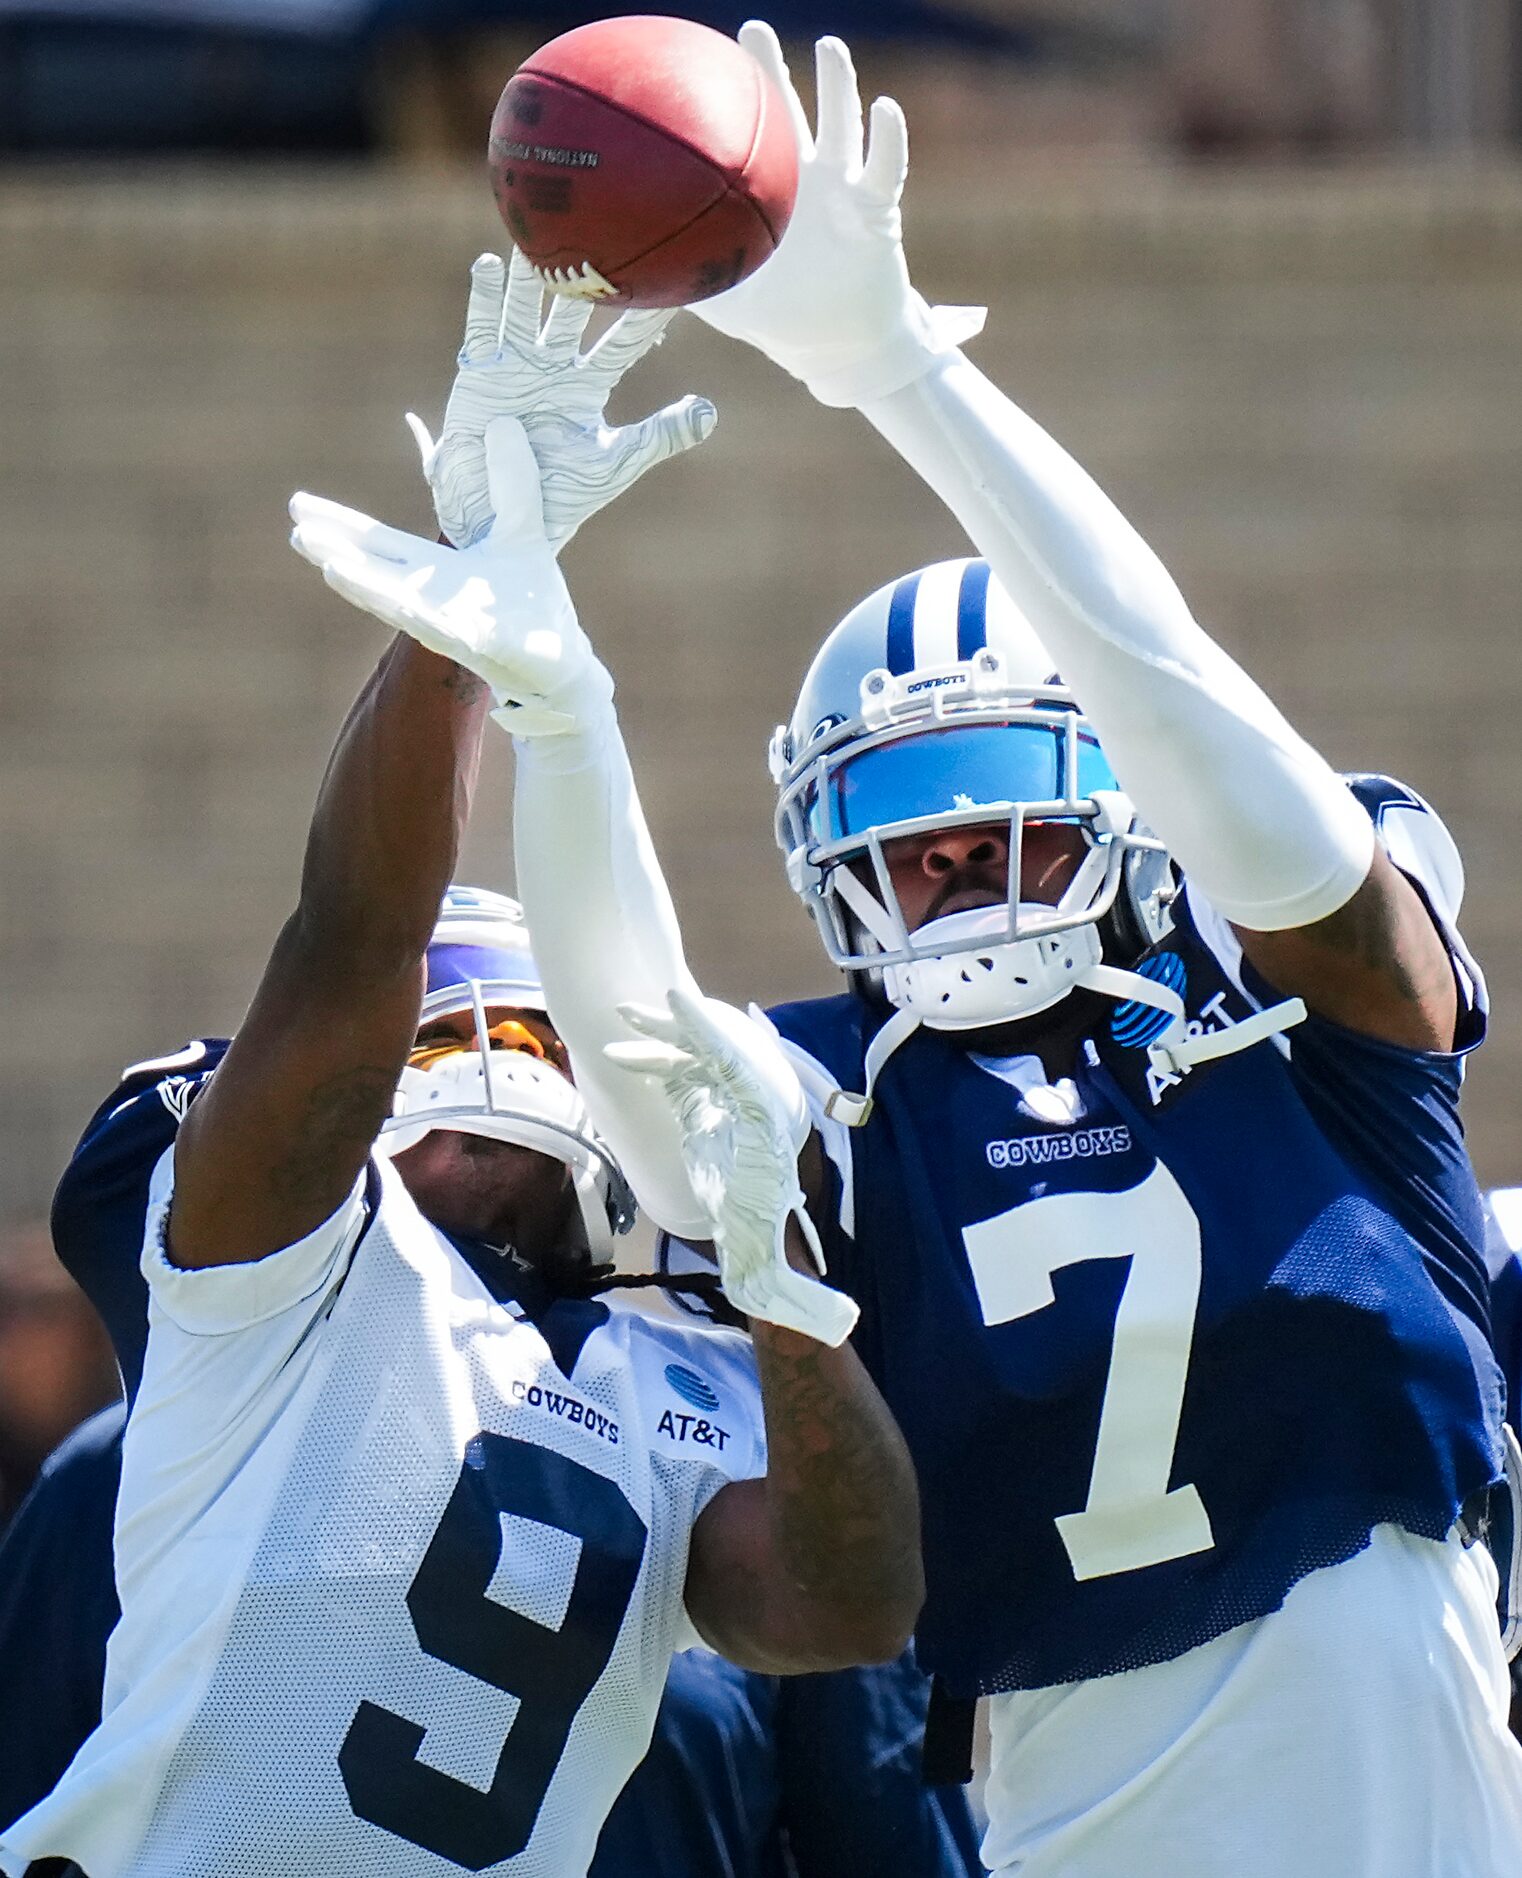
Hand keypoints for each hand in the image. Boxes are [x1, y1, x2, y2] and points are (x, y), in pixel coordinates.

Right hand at [291, 417, 610, 737]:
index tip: (297, 505)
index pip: (376, 542)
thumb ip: (512, 482)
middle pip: (372, 571)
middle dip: (333, 552)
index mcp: (432, 568)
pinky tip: (401, 605)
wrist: (561, 657)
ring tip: (328, 565)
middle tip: (294, 531)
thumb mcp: (523, 528)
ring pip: (396, 603)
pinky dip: (420, 617)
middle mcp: (428, 596)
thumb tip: (504, 422)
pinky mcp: (477, 644)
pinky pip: (443, 630)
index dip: (339, 524)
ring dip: (363, 586)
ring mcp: (448, 622)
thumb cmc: (533, 600)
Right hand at [410, 249, 716, 548]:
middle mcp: (553, 366)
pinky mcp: (479, 374)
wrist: (504, 519)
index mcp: (588, 385)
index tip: (668, 276)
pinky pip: (483, 329)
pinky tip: (489, 265)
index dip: (645, 313)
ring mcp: (515, 366)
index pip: (624, 341)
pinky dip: (485, 298)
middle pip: (573, 311)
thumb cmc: (559, 496)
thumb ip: (660, 436)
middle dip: (586, 276)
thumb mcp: (616, 464)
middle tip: (603, 231)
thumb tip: (709, 410)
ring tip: (543, 234)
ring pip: (528, 308)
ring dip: (534, 274)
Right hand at [606, 989, 859, 1346]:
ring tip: (626, 1011)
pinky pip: (680, 1072)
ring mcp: (726, 1103)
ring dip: (663, 1035)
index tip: (690, 1012)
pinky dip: (653, 1059)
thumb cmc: (764, 1252)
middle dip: (691, 1022)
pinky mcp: (703, 1109)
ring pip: (697, 1055)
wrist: (762, 1249)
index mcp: (768, 1129)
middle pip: (723, 1050)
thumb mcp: (777, 1274)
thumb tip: (841, 1319)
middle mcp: (752, 1105)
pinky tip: (621, 1051)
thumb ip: (797, 1298)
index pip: (742, 1072)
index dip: (716, 1038)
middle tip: (660, 997)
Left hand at [691, 23, 983, 407]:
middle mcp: (805, 177)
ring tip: (830, 47)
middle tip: (751, 29)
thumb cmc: (780, 317)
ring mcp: (844, 188)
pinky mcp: (878, 210)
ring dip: (839, 85)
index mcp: (768, 189)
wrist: (834, 343)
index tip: (699, 58)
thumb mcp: (722, 298)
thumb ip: (680, 278)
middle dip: (770, 68)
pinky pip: (886, 168)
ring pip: (841, 126)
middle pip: (786, 111)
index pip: (743, 133)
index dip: (725, 99)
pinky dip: (888, 138)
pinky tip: (885, 107)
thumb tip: (618, 284)